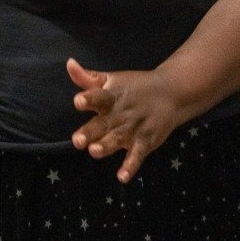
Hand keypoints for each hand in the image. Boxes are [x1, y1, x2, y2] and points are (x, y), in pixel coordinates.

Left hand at [67, 57, 178, 183]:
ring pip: (118, 139)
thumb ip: (88, 77)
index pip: (98, 96)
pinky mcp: (146, 141)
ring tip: (94, 151)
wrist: (170, 92)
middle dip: (91, 132)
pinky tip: (122, 176)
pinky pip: (137, 155)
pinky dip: (131, 166)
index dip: (88, 99)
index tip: (78, 101)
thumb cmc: (134, 87)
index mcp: (111, 96)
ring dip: (107, 146)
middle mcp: (121, 113)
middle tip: (77, 140)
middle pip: (104, 123)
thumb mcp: (111, 79)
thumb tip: (69, 64)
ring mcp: (134, 128)